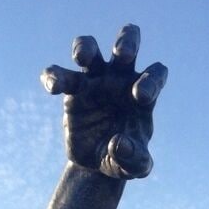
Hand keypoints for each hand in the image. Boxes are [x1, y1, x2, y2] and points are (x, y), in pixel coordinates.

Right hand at [41, 24, 166, 179]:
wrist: (97, 164)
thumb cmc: (124, 159)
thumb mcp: (135, 166)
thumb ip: (135, 159)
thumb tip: (119, 143)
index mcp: (143, 93)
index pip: (155, 73)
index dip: (151, 79)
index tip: (140, 96)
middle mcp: (121, 79)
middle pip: (127, 44)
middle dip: (126, 41)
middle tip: (122, 54)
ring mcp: (95, 80)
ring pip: (89, 47)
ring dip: (84, 47)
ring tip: (81, 58)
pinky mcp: (72, 89)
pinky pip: (59, 74)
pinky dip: (53, 76)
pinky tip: (53, 88)